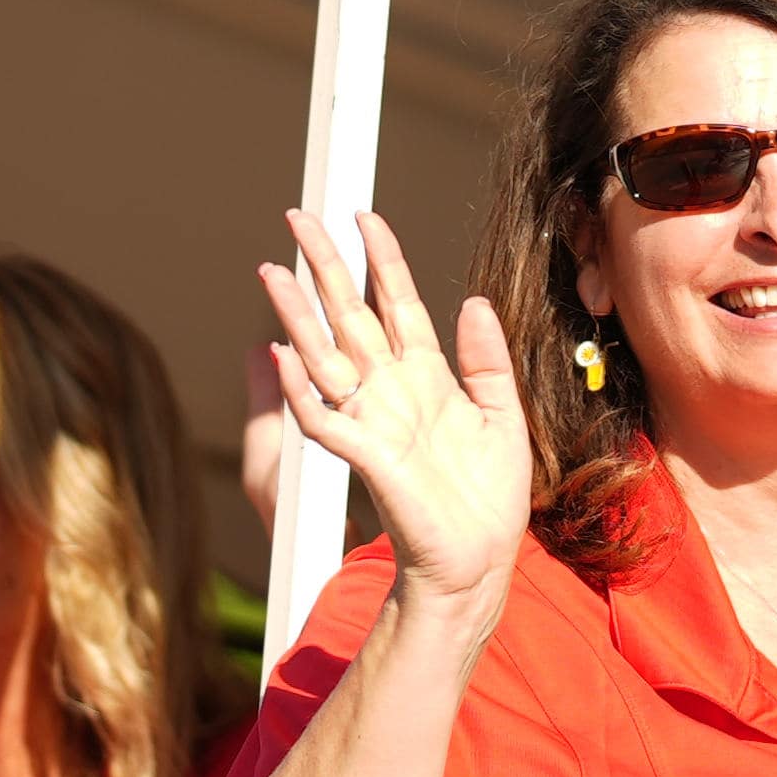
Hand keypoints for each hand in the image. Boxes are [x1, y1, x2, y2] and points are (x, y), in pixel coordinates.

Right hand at [257, 211, 533, 604]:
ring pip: (324, 355)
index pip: (397, 302)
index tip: (365, 216)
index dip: (382, 259)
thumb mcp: (504, 415)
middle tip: (299, 217)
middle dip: (325, 265)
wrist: (479, 560)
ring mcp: (374, 420)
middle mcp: (392, 389)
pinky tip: (283, 353)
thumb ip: (488, 360)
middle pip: (350, 314)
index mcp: (427, 376)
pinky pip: (323, 418)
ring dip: (297, 314)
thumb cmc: (489, 497)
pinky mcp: (366, 457)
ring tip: (272, 271)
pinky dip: (301, 388)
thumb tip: (474, 301)